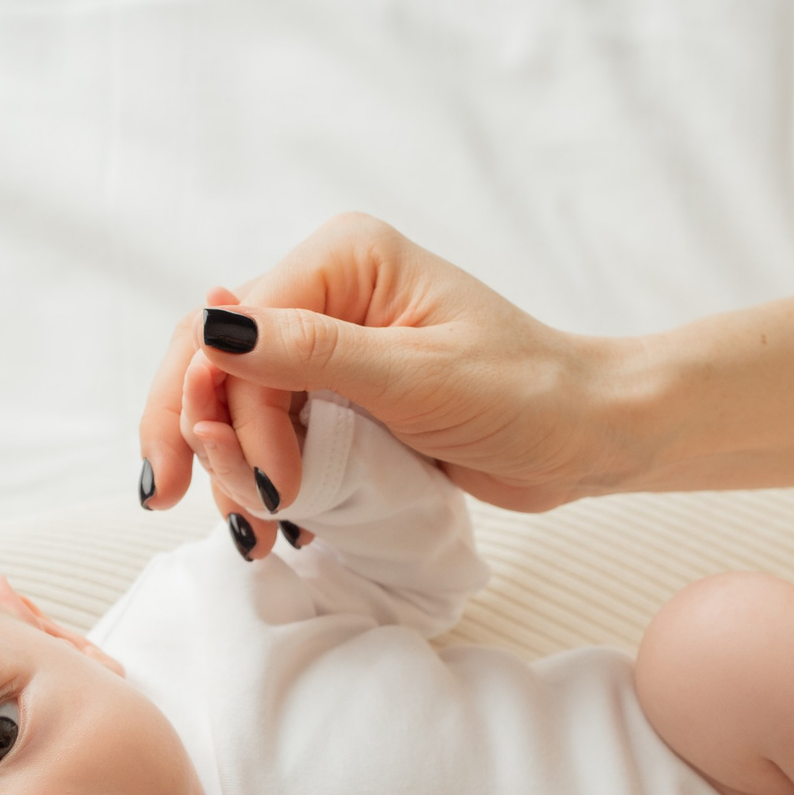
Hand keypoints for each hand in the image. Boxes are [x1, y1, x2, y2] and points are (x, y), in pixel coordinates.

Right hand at [137, 215, 643, 551]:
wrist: (587, 434)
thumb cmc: (525, 394)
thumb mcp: (417, 378)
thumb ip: (313, 355)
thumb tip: (214, 329)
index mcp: (343, 260)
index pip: (236, 330)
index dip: (230, 412)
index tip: (273, 487)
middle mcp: (327, 290)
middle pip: (217, 362)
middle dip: (206, 440)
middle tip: (221, 517)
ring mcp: (330, 345)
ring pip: (236, 403)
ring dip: (231, 469)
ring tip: (257, 534)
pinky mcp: (342, 394)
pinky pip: (273, 430)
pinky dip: (263, 476)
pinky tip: (273, 521)